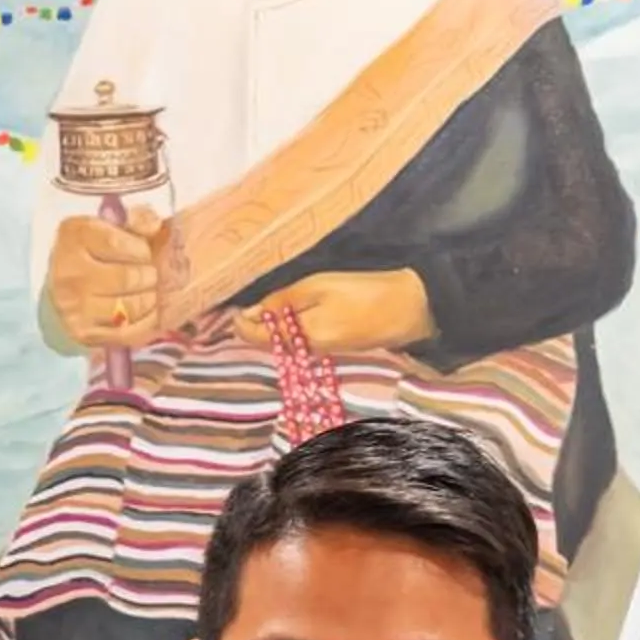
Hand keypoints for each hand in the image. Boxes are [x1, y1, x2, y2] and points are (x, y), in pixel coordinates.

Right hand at [46, 205, 170, 348]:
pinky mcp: (83, 333)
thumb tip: (154, 225)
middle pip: (127, 278)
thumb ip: (138, 219)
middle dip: (148, 276)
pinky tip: (148, 312)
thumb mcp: (112, 226)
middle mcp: (68, 273)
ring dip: (149, 299)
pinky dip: (146, 322)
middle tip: (150, 275)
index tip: (144, 251)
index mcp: (73, 236)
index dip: (140, 248)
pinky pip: (127, 332)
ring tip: (149, 291)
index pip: (115, 242)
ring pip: (129, 307)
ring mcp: (73, 307)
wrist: (64, 288)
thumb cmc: (96, 252)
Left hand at [233, 266, 432, 354]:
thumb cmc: (365, 292)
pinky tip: (287, 313)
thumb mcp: (319, 287)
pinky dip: (287, 330)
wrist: (409, 309)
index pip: (256, 337)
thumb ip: (283, 301)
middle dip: (250, 327)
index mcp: (302, 337)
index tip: (229, 306)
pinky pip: (299, 342)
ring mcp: (322, 352)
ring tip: (259, 305)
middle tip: (238, 304)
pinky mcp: (333, 347)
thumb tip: (249, 312)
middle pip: (267, 344)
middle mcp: (308, 353)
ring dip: (268, 328)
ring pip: (283, 344)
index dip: (238, 322)